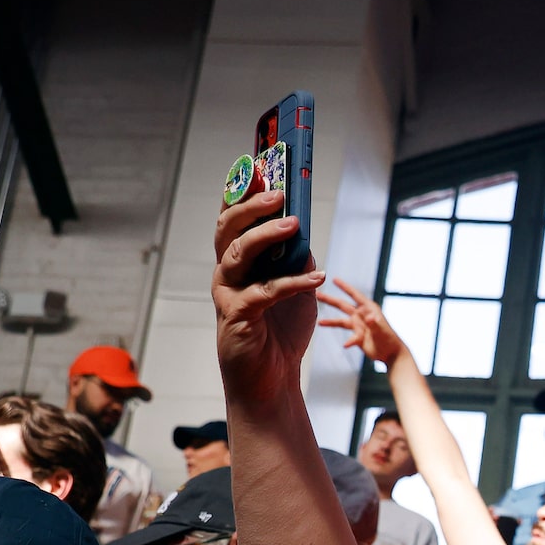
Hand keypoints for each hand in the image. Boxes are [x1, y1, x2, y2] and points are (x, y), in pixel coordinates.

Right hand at [213, 186, 323, 404]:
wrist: (272, 378)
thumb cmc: (281, 330)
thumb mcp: (298, 287)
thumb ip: (297, 258)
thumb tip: (303, 232)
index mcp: (238, 260)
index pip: (234, 218)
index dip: (242, 191)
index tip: (258, 165)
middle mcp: (227, 272)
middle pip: (227, 229)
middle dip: (250, 206)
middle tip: (277, 194)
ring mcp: (228, 294)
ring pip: (235, 254)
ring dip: (265, 236)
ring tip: (293, 225)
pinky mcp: (238, 318)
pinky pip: (264, 293)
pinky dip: (292, 283)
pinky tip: (317, 278)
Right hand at [320, 275, 409, 370]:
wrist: (392, 353)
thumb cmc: (390, 339)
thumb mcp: (382, 330)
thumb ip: (374, 324)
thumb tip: (368, 318)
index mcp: (369, 309)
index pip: (354, 295)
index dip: (344, 286)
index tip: (334, 279)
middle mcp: (362, 315)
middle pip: (343, 306)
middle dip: (330, 300)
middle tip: (317, 294)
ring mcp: (359, 325)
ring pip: (341, 321)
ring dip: (330, 322)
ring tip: (319, 322)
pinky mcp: (358, 336)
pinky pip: (348, 337)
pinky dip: (347, 341)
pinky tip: (344, 345)